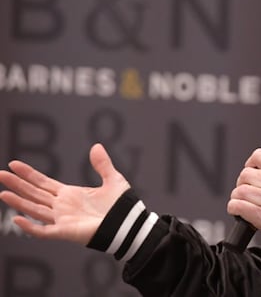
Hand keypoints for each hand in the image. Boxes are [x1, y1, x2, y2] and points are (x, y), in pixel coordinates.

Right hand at [0, 143, 130, 244]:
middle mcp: (61, 206)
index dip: (28, 174)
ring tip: (3, 193)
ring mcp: (61, 219)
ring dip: (19, 202)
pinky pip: (43, 231)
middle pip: (34, 193)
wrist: (129, 224)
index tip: (13, 164)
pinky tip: (17, 218)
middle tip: (0, 174)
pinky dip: (30, 227)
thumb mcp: (112, 179)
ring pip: (34, 209)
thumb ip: (102, 164)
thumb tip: (96, 146)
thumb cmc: (121, 206)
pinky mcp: (65, 232)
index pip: (43, 182)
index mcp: (69, 194)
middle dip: (17, 184)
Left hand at [227, 149, 260, 242]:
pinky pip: (238, 206)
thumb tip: (258, 169)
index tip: (252, 168)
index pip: (259, 156)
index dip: (251, 162)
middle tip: (248, 187)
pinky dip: (234, 207)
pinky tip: (239, 209)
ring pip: (239, 191)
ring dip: (238, 196)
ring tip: (244, 200)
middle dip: (244, 181)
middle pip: (245, 174)